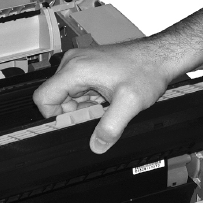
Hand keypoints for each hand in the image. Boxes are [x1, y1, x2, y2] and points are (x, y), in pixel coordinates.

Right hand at [33, 40, 175, 153]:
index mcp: (75, 69)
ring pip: (67, 97)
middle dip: (73, 114)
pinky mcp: (87, 68)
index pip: (43, 98)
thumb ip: (110, 128)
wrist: (158, 57)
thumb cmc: (146, 70)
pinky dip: (89, 102)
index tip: (72, 123)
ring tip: (104, 107)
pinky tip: (105, 101)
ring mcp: (79, 65)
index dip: (54, 117)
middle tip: (96, 116)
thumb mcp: (129, 104)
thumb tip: (97, 145)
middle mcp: (73, 64)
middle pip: (55, 99)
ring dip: (82, 109)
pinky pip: (78, 92)